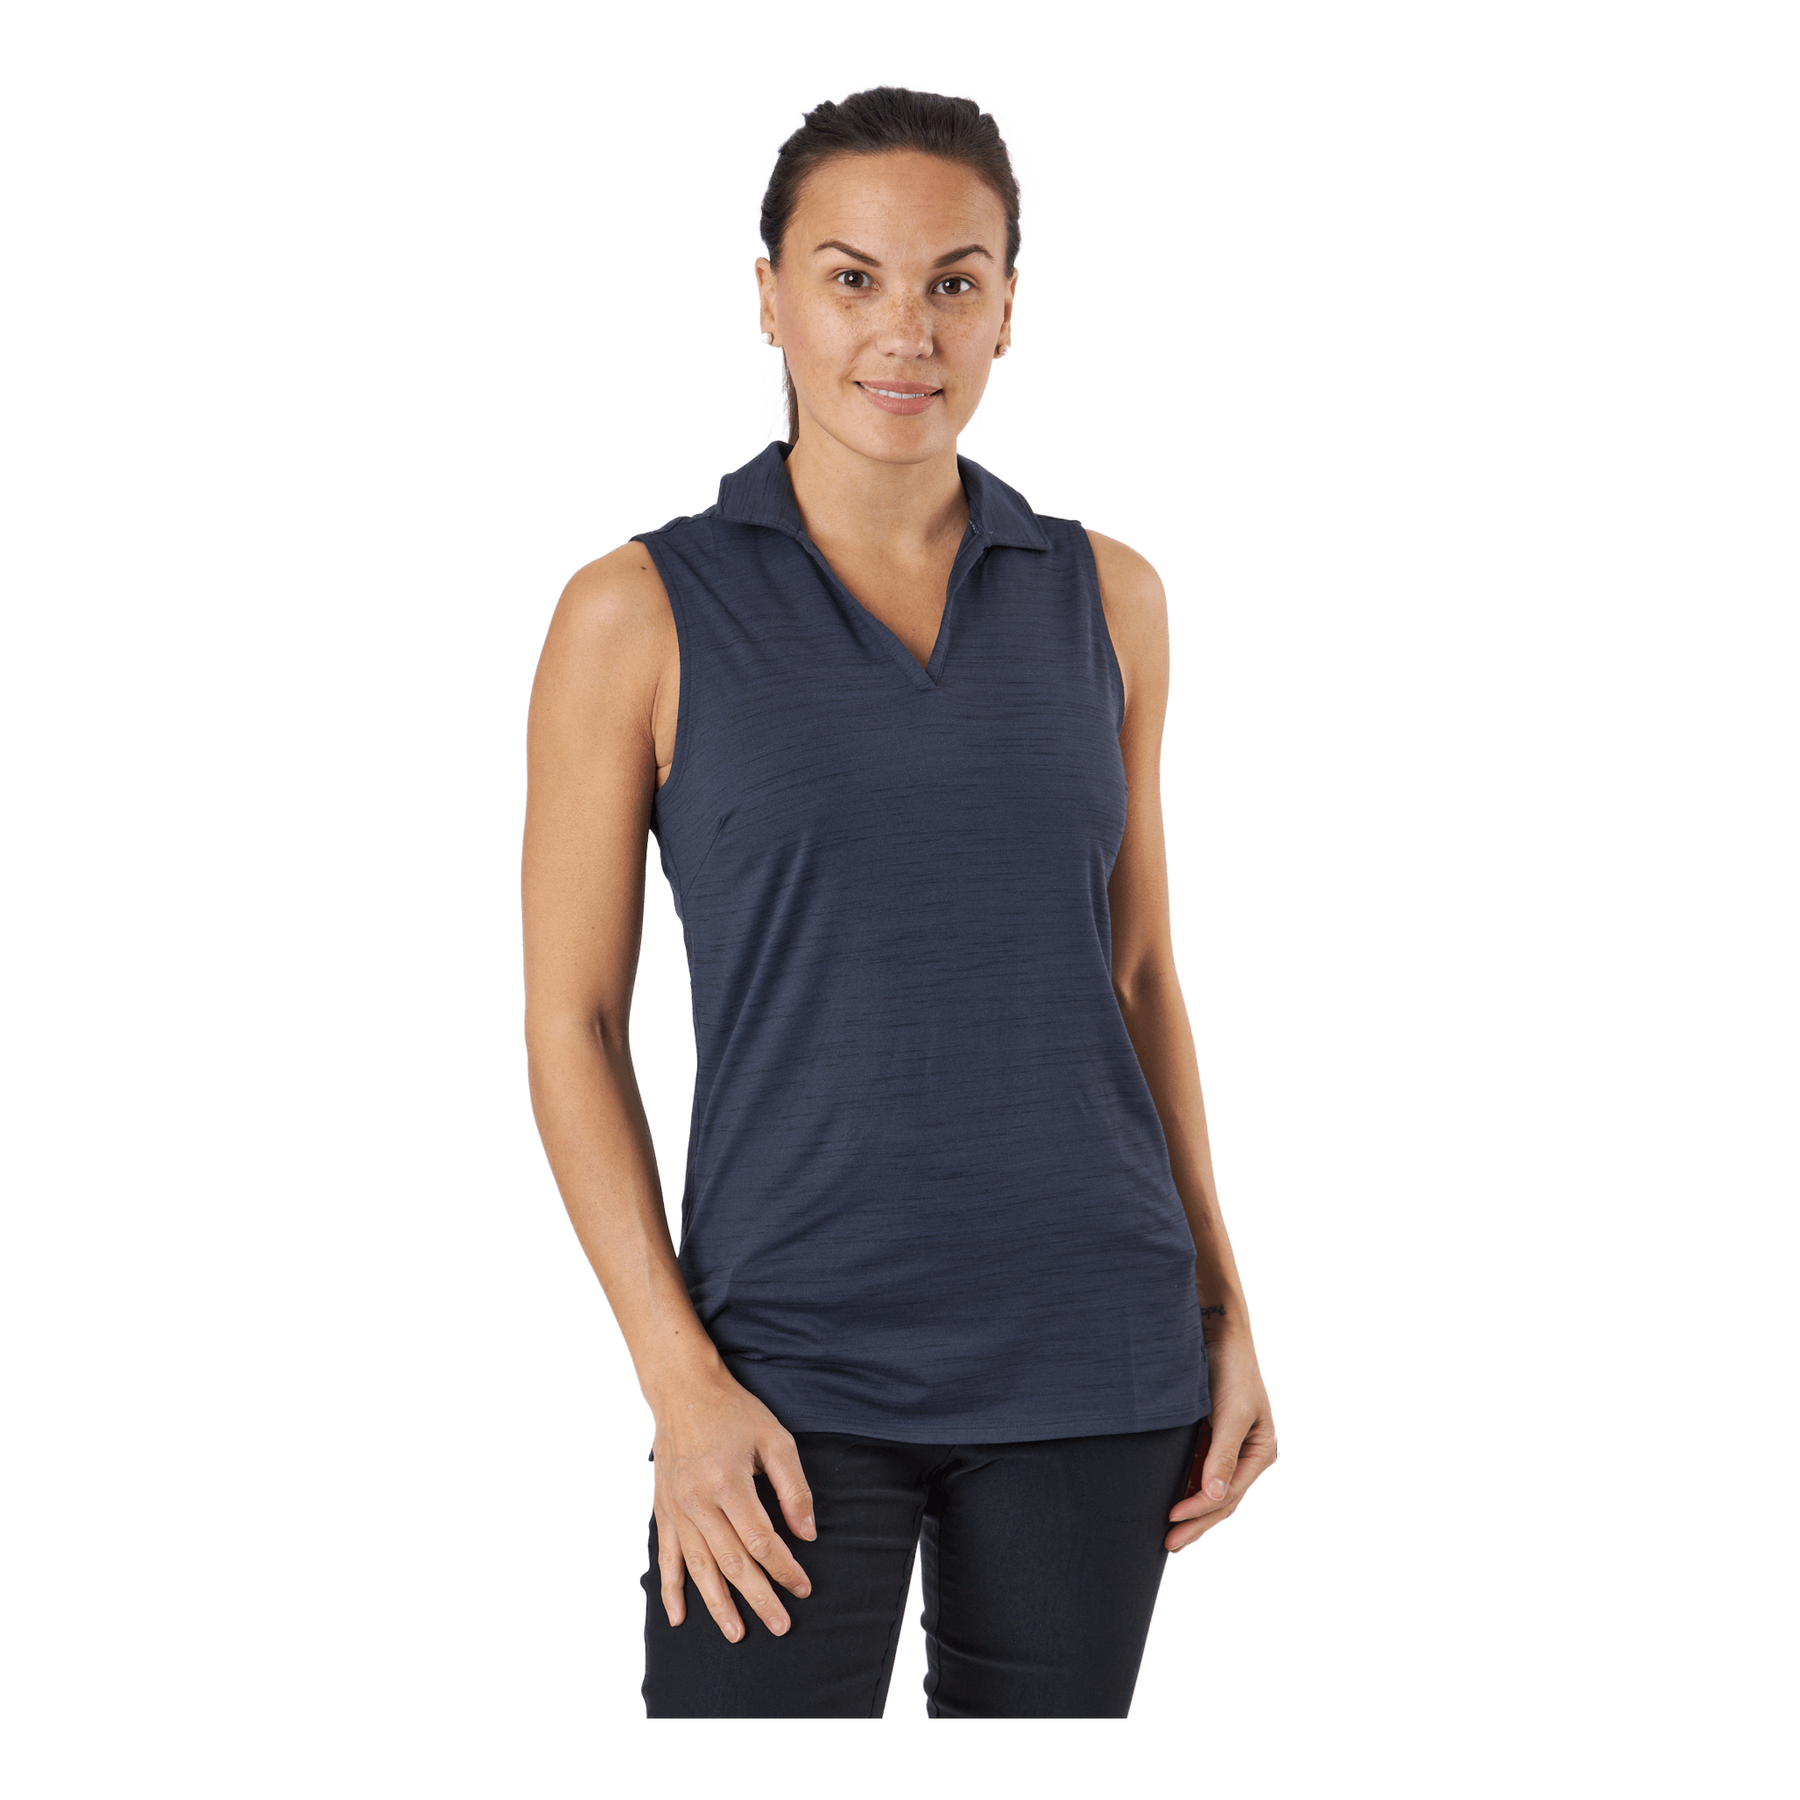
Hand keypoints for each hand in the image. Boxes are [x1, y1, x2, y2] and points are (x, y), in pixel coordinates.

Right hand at [651, 1363, 816, 1641]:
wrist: (683, 1391)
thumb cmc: (734, 1412)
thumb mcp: (775, 1439)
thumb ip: (793, 1487)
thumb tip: (807, 1532)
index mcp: (729, 1483)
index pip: (762, 1541)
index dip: (784, 1569)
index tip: (803, 1587)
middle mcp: (699, 1502)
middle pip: (732, 1562)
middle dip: (759, 1597)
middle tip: (780, 1625)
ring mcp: (677, 1509)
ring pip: (699, 1568)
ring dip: (719, 1604)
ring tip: (737, 1633)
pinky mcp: (663, 1510)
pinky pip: (666, 1557)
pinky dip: (671, 1589)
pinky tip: (679, 1616)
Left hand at [1166, 1327, 1277, 1553]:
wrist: (1215, 1330)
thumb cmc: (1230, 1369)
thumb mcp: (1232, 1414)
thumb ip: (1223, 1456)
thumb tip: (1217, 1497)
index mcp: (1260, 1453)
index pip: (1229, 1494)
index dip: (1200, 1510)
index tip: (1172, 1518)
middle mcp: (1246, 1455)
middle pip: (1220, 1499)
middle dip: (1195, 1522)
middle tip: (1167, 1544)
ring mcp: (1227, 1447)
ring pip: (1207, 1488)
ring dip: (1189, 1509)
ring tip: (1166, 1531)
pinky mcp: (1208, 1435)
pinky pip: (1196, 1469)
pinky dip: (1184, 1486)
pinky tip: (1167, 1497)